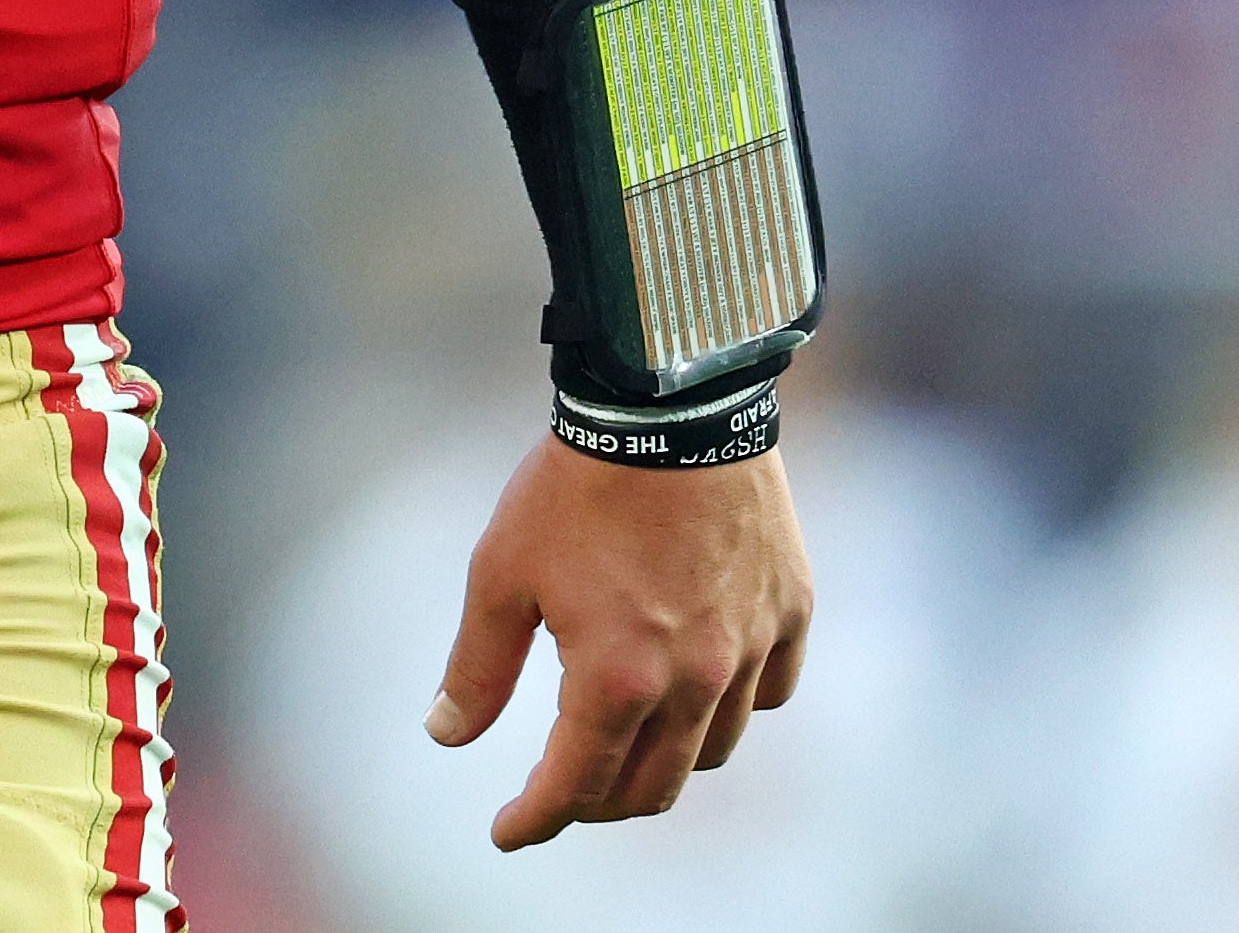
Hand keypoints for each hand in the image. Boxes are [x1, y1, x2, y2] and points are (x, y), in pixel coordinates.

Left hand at [428, 434, 812, 847]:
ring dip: (667, 761)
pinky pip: (771, 692)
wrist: (668, 406)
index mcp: (616, 678)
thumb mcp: (500, 572)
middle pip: (652, 787)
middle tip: (562, 795)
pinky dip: (734, 707)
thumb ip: (478, 665)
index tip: (509, 833)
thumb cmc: (572, 487)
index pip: (576, 784)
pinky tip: (701, 689)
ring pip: (715, 749)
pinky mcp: (791, 612)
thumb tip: (447, 735)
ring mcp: (752, 649)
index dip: (536, 818)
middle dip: (599, 804)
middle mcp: (695, 681)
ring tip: (627, 744)